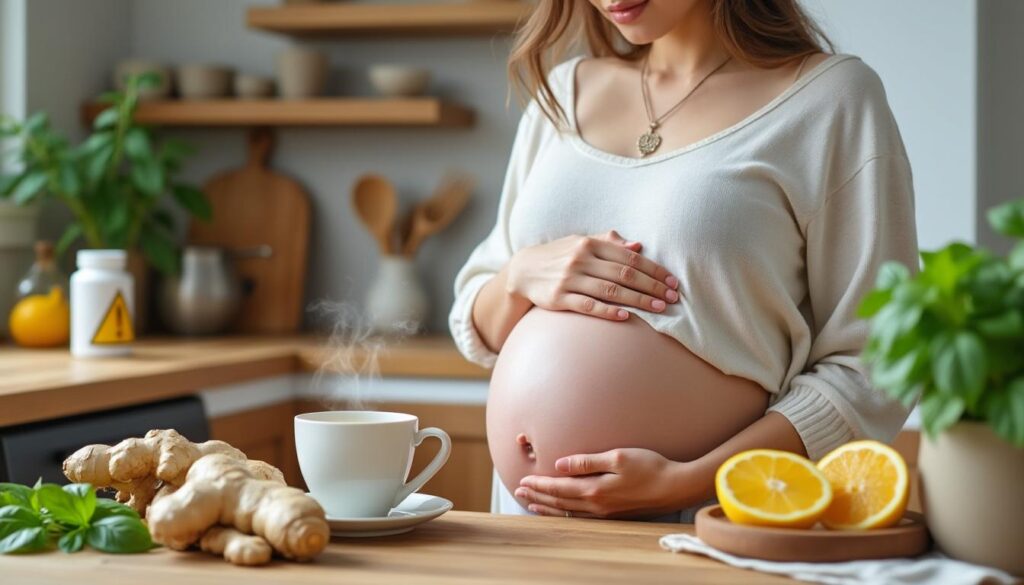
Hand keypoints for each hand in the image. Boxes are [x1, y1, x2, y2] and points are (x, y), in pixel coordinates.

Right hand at [505, 230, 679, 320]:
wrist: (523, 271)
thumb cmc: (559, 256)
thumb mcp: (580, 243)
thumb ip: (608, 243)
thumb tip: (638, 246)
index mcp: (590, 244)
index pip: (630, 257)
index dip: (654, 270)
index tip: (672, 282)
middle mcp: (580, 260)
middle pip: (625, 274)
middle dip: (652, 287)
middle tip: (673, 298)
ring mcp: (569, 279)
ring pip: (611, 291)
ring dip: (638, 300)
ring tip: (659, 309)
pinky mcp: (559, 298)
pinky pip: (588, 306)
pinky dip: (608, 311)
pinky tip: (626, 317)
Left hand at [515, 448, 701, 518]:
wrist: (675, 486)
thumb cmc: (650, 467)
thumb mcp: (618, 457)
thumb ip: (587, 462)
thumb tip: (560, 464)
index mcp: (595, 489)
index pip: (559, 487)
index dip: (540, 484)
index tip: (523, 480)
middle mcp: (597, 505)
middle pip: (559, 501)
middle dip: (538, 495)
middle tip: (518, 491)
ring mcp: (604, 512)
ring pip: (567, 512)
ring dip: (547, 507)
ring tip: (531, 503)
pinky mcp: (612, 514)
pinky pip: (580, 517)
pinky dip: (564, 514)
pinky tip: (559, 511)